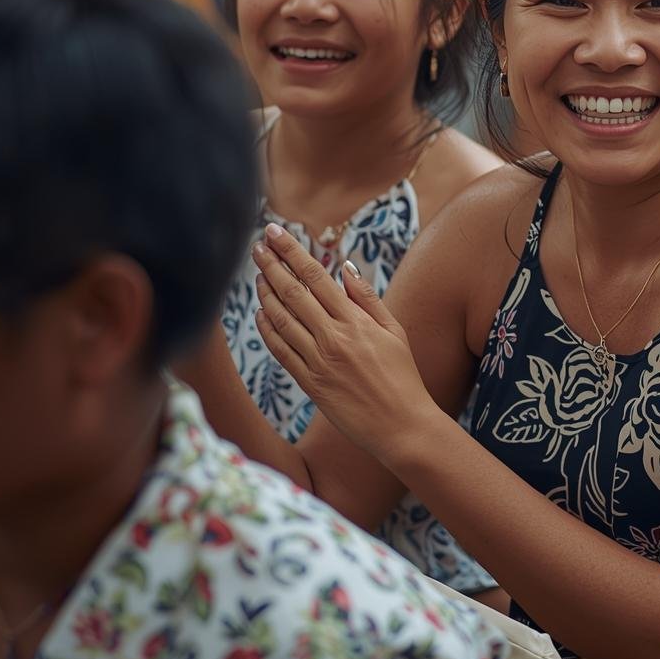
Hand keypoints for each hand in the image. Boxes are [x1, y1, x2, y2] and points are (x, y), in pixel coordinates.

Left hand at [252, 223, 439, 461]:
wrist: (401, 425)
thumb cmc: (402, 375)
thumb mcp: (394, 330)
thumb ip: (367, 298)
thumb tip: (345, 267)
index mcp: (355, 321)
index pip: (316, 276)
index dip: (292, 251)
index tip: (276, 232)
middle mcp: (333, 338)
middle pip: (293, 293)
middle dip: (272, 265)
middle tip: (257, 245)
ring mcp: (318, 362)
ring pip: (282, 320)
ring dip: (266, 294)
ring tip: (257, 273)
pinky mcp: (309, 384)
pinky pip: (281, 352)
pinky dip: (267, 330)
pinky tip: (260, 314)